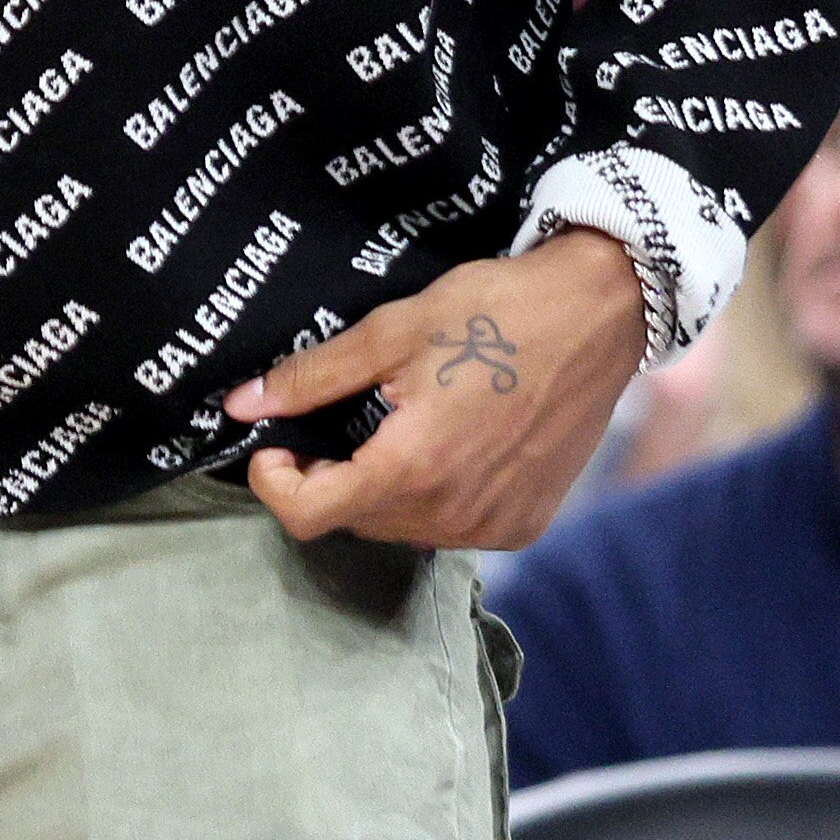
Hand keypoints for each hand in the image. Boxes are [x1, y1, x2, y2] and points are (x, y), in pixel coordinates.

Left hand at [221, 230, 647, 548]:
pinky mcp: (525, 523)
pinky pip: (453, 528)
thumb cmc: (494, 311)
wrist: (598, 315)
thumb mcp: (391, 331)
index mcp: (413, 468)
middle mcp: (454, 514)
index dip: (275, 482)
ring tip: (392, 428)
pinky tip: (444, 446)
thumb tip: (241, 405)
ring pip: (402, 528)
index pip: (309, 516)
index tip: (274, 443)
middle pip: (355, 521)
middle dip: (327, 481)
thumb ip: (312, 377)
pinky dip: (432, 498)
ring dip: (380, 491)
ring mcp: (495, 526)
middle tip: (331, 424)